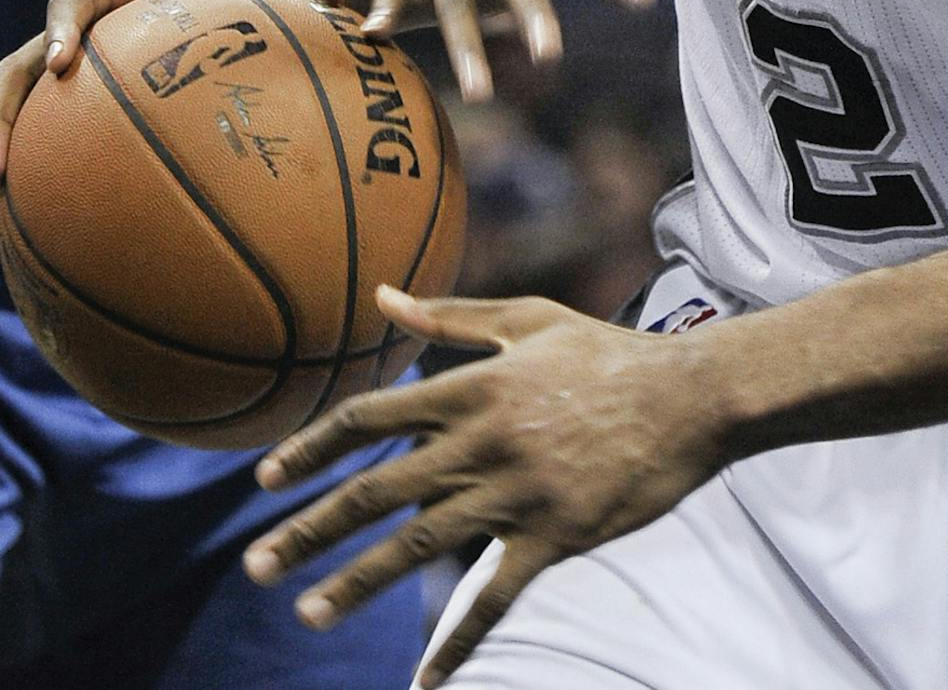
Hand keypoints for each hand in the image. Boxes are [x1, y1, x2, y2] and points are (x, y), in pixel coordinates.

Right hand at [0, 0, 343, 250]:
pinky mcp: (76, 113)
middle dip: (0, 117)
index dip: (62, 27)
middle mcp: (80, 31)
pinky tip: (28, 253)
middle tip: (0, 166)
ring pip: (16, 119)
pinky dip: (32, 198)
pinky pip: (43, 153)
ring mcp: (73, 74)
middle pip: (17, 70)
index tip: (64, 62)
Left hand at [243, 289, 726, 684]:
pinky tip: (424, 680)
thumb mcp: (529, 318)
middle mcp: (484, 440)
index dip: (311, 449)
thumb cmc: (607, 352)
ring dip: (358, 581)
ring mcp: (519, 491)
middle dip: (311, 529)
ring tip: (308, 613)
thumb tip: (381, 296)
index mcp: (474, 386)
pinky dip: (458, 641)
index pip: (369, 418)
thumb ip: (450, 316)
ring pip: (421, 543)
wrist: (691, 396)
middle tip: (256, 564)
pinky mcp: (556, 535)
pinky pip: (495, 596)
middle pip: (378, 490)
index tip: (263, 480)